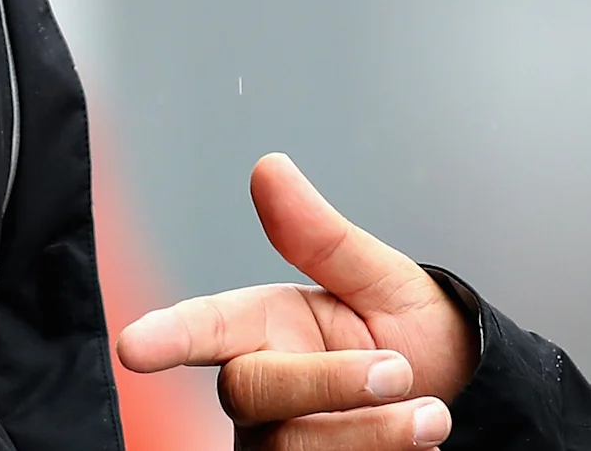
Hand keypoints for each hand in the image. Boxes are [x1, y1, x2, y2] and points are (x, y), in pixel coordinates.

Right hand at [116, 154, 475, 450]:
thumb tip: (269, 167)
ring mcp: (275, 442)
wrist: (456, 392)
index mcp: (263, 326)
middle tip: (401, 372)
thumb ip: (321, 236)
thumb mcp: (379, 277)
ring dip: (370, 434)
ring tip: (432, 416)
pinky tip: (416, 441)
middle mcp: (258, 387)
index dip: (169, 336)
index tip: (135, 346)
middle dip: (330, 384)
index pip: (205, 327)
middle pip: (251, 391)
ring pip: (290, 450)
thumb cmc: (407, 330)